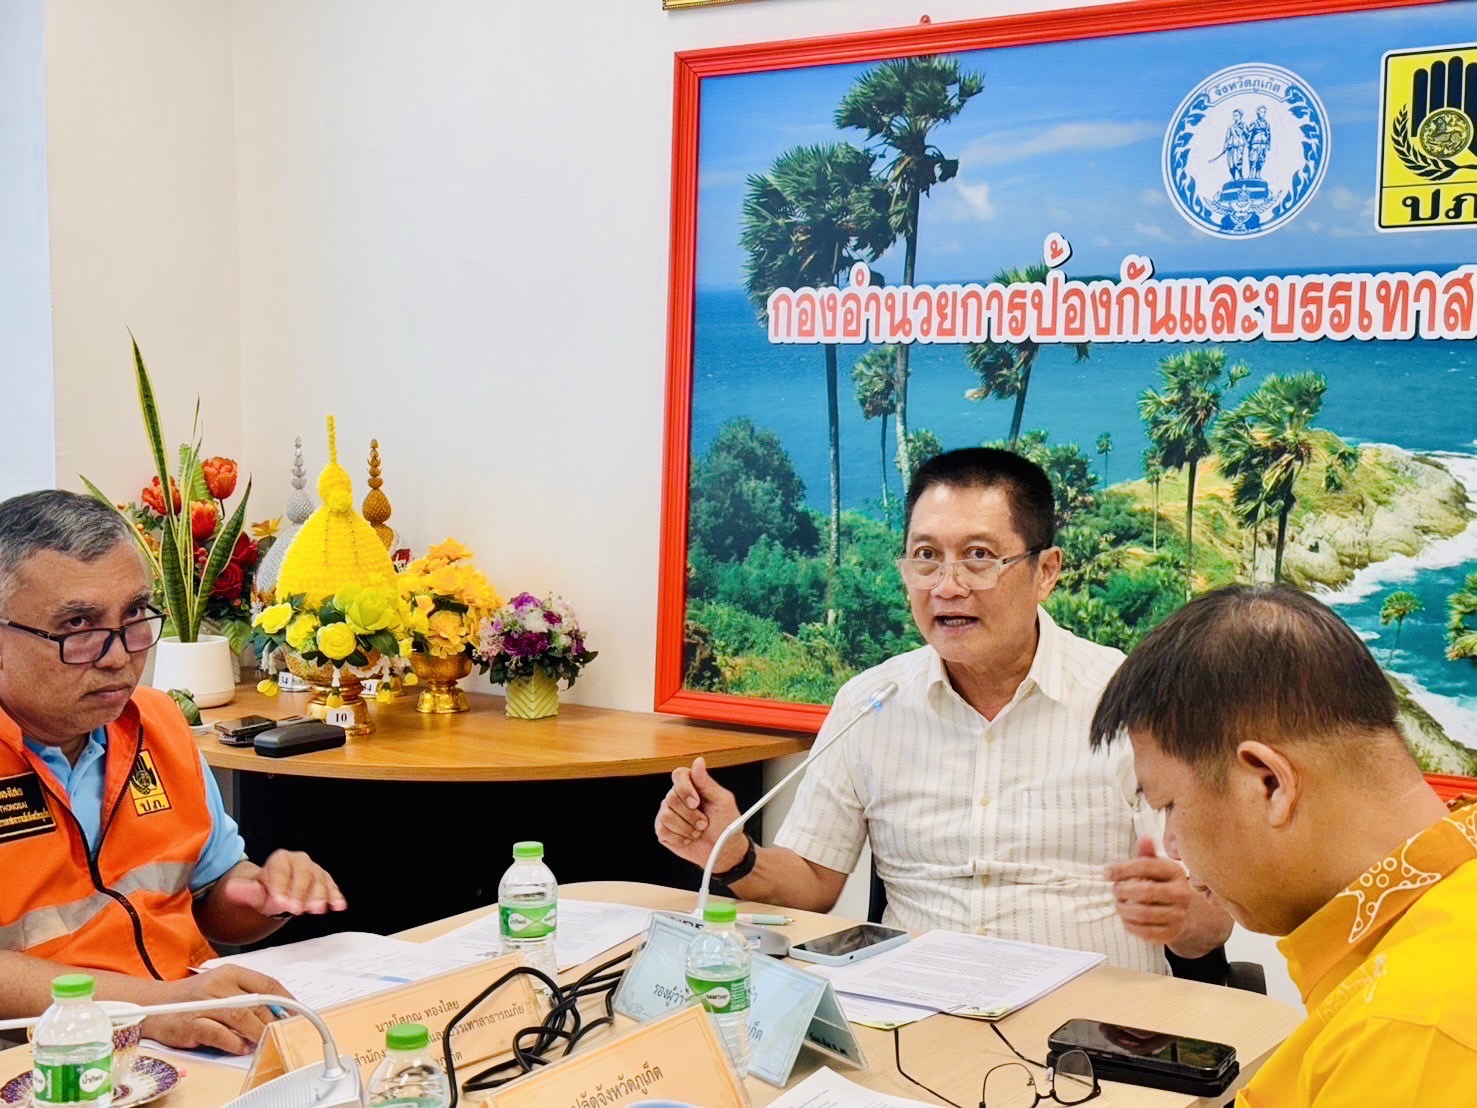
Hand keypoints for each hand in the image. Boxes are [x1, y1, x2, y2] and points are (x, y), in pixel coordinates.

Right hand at [141, 966, 288, 1054]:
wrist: (155, 1005)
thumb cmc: (194, 998)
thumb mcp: (223, 987)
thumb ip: (248, 995)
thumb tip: (278, 1013)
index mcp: (231, 972)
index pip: (267, 983)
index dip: (286, 1000)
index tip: (298, 1012)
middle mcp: (219, 985)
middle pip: (257, 1002)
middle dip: (274, 1020)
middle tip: (283, 1031)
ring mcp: (205, 1004)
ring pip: (242, 1017)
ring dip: (258, 1032)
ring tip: (266, 1040)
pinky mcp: (192, 1024)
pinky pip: (220, 1034)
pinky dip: (235, 1042)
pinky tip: (242, 1047)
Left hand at [222, 850, 346, 917]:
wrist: (279, 892)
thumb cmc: (266, 891)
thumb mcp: (252, 892)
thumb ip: (245, 891)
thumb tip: (231, 888)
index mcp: (280, 860)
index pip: (281, 872)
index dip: (281, 887)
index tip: (280, 902)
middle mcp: (300, 861)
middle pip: (303, 874)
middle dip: (301, 892)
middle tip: (297, 909)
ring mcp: (314, 870)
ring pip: (319, 880)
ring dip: (320, 895)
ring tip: (317, 909)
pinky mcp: (324, 880)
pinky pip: (331, 886)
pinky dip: (335, 896)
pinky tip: (338, 905)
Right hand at [654, 756, 744, 870]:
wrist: (724, 851)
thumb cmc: (726, 824)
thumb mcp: (722, 801)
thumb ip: (707, 782)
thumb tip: (698, 761)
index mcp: (692, 786)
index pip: (678, 775)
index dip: (685, 788)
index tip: (696, 802)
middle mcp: (677, 797)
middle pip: (672, 798)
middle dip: (691, 815)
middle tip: (704, 822)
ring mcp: (668, 813)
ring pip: (667, 816)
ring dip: (687, 828)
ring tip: (697, 831)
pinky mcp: (663, 830)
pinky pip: (664, 830)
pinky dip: (680, 838)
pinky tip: (689, 838)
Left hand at [1106, 835, 1202, 946]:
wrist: (1185, 912)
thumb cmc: (1162, 884)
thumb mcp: (1157, 866)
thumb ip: (1146, 854)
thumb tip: (1145, 838)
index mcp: (1175, 872)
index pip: (1146, 866)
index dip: (1123, 869)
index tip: (1107, 873)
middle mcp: (1181, 893)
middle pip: (1145, 891)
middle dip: (1123, 890)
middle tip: (1114, 890)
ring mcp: (1178, 915)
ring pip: (1143, 914)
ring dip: (1123, 909)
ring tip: (1118, 903)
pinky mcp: (1172, 934)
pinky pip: (1145, 933)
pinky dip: (1129, 925)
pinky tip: (1125, 918)